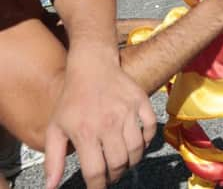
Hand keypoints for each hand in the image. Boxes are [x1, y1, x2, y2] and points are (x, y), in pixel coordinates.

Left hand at [44, 52, 155, 188]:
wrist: (92, 66)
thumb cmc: (71, 99)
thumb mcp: (55, 128)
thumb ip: (53, 160)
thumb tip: (50, 187)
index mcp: (85, 132)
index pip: (96, 172)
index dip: (98, 187)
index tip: (98, 188)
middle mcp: (108, 123)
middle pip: (119, 163)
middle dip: (115, 176)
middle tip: (111, 176)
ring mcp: (127, 112)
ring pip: (137, 149)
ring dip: (132, 162)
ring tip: (124, 162)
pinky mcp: (141, 101)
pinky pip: (151, 128)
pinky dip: (148, 140)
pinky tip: (138, 143)